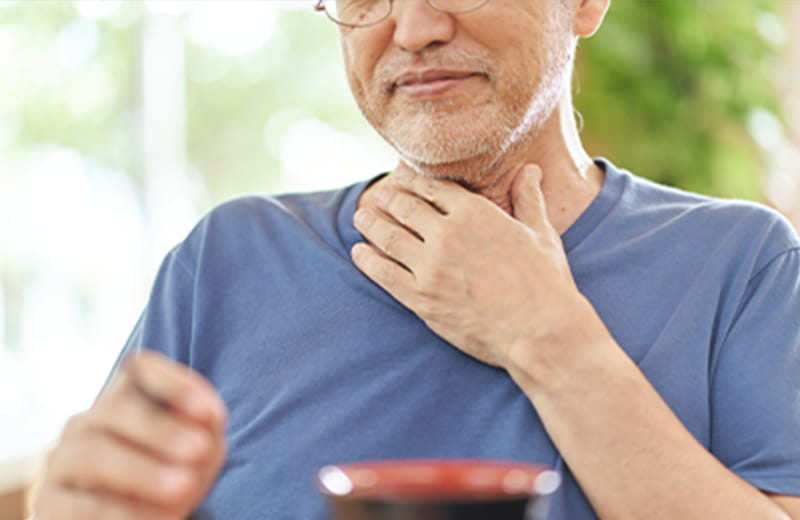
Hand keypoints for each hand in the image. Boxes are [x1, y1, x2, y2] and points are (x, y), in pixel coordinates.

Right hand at [33, 350, 226, 519]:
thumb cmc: (174, 478)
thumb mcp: (200, 454)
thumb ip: (206, 429)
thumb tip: (208, 416)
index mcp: (125, 399)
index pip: (140, 369)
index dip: (173, 384)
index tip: (209, 413)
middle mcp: (89, 422)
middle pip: (115, 408)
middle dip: (161, 429)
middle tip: (201, 450)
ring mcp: (63, 460)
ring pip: (93, 453)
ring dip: (142, 470)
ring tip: (184, 487)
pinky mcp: (51, 504)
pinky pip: (83, 505)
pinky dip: (123, 512)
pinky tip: (161, 519)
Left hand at [352, 163, 590, 370]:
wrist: (541, 332)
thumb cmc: (546, 283)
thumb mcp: (541, 234)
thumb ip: (528, 199)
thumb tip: (531, 170)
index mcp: (475, 213)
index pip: (432, 187)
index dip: (412, 181)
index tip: (401, 179)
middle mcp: (447, 234)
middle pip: (405, 207)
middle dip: (389, 198)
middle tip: (379, 196)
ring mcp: (430, 267)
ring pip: (388, 236)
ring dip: (371, 223)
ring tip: (362, 217)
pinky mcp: (421, 298)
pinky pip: (384, 274)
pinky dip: (367, 260)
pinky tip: (359, 253)